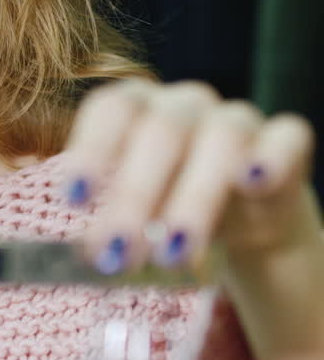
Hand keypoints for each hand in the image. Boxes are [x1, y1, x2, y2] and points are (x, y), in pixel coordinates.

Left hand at [65, 79, 319, 273]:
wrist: (241, 214)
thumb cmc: (167, 205)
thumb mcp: (135, 214)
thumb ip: (114, 226)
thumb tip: (93, 256)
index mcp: (136, 105)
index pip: (110, 110)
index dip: (91, 150)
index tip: (73, 198)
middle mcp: (184, 103)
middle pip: (161, 133)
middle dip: (137, 196)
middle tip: (121, 251)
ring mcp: (237, 116)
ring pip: (220, 139)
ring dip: (194, 197)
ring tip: (173, 252)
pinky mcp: (285, 139)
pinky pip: (285, 138)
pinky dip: (269, 159)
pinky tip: (250, 183)